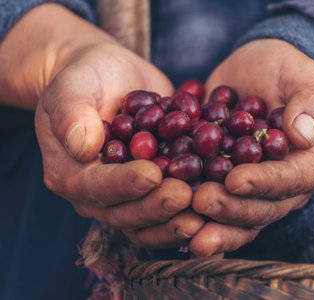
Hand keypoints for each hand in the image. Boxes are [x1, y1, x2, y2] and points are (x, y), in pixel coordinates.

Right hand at [0, 5, 206, 248]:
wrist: (111, 80)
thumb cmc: (88, 78)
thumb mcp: (74, 87)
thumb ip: (73, 114)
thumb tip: (82, 146)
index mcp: (71, 174)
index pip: (96, 186)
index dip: (124, 183)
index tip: (152, 174)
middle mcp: (98, 195)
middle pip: (126, 213)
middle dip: (157, 206)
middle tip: (186, 196)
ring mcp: (127, 198)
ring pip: (149, 221)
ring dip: (176, 221)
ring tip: (204, 214)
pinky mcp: (152, 193)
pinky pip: (169, 212)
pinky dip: (189, 214)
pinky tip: (215, 207)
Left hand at [189, 39, 313, 255]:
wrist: (256, 73)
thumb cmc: (286, 71)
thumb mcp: (304, 76)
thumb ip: (313, 103)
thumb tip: (302, 135)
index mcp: (313, 163)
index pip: (290, 180)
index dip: (263, 183)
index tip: (234, 180)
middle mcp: (288, 187)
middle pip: (262, 208)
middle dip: (231, 208)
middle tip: (199, 201)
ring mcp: (258, 192)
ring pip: (239, 219)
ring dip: (212, 224)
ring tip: (185, 224)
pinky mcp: (231, 190)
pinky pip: (217, 209)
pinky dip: (197, 219)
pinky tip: (174, 223)